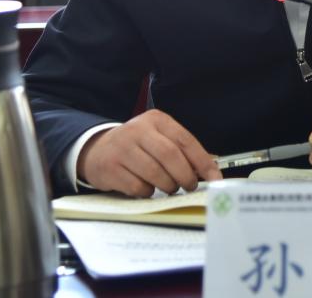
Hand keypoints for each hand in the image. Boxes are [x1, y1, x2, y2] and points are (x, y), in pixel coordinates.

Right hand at [77, 109, 221, 196]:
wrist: (97, 150)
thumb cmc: (136, 146)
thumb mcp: (158, 138)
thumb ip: (182, 150)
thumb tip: (212, 169)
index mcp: (155, 119)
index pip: (185, 140)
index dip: (203, 161)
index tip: (215, 178)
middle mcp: (138, 130)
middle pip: (170, 156)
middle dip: (185, 176)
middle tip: (190, 186)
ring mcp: (122, 148)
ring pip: (155, 173)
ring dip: (168, 186)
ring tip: (169, 187)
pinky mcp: (110, 168)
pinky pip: (138, 187)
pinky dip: (148, 192)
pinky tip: (147, 187)